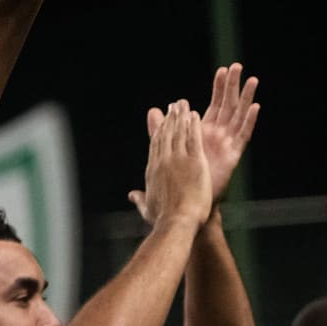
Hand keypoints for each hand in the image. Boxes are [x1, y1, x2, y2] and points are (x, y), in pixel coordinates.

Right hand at [128, 100, 212, 227]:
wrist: (176, 221)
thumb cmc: (163, 219)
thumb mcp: (148, 208)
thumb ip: (140, 199)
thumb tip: (132, 195)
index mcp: (153, 170)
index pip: (156, 145)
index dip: (159, 130)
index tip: (162, 120)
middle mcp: (163, 161)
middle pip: (166, 134)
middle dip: (169, 118)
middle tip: (173, 106)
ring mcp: (178, 160)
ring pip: (178, 132)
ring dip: (180, 116)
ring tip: (183, 104)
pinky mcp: (194, 161)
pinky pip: (193, 138)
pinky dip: (193, 125)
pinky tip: (194, 115)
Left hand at [146, 63, 259, 209]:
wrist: (187, 206)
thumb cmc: (179, 180)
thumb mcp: (168, 147)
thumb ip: (161, 129)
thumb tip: (153, 110)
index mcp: (203, 132)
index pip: (214, 104)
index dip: (218, 88)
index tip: (222, 70)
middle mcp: (217, 136)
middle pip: (228, 105)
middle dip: (233, 86)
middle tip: (237, 66)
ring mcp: (226, 144)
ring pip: (239, 116)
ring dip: (245, 98)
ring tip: (251, 79)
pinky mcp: (233, 156)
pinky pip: (243, 135)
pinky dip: (249, 121)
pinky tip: (255, 106)